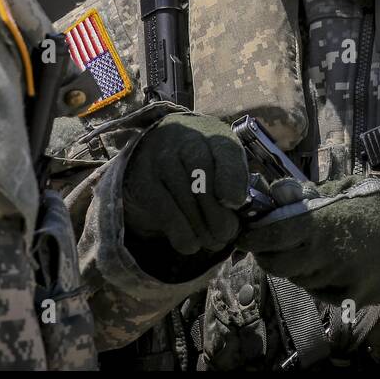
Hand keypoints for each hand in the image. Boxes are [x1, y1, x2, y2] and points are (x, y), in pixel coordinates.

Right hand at [123, 114, 248, 266]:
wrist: (151, 151)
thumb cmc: (197, 162)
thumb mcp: (220, 162)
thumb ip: (233, 180)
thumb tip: (234, 210)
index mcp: (212, 134)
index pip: (226, 151)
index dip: (232, 178)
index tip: (236, 203)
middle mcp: (184, 141)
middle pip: (204, 182)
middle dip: (219, 216)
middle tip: (225, 235)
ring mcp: (160, 159)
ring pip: (186, 201)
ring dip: (202, 230)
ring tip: (212, 242)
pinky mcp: (143, 181)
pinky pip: (166, 213)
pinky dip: (182, 235)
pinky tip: (191, 244)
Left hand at [238, 182, 379, 308]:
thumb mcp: (351, 188)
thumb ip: (312, 195)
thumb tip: (276, 193)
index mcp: (327, 222)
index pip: (273, 234)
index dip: (254, 234)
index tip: (246, 228)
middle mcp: (328, 256)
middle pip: (276, 263)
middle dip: (265, 252)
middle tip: (263, 238)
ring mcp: (339, 281)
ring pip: (295, 278)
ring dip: (288, 263)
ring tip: (297, 245)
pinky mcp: (351, 298)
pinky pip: (317, 289)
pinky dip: (311, 277)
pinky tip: (322, 261)